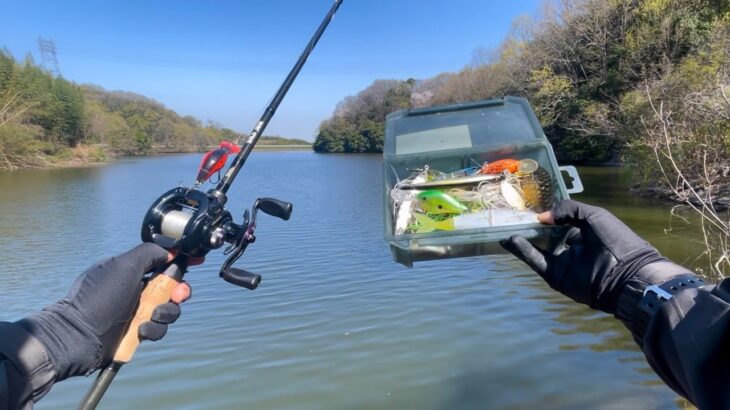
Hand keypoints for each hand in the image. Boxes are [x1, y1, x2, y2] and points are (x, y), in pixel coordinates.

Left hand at [18, 243, 200, 379]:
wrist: (80, 335)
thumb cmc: (99, 297)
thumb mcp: (123, 265)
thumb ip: (149, 252)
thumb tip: (168, 252)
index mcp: (132, 270)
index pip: (162, 261)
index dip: (181, 260)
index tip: (197, 261)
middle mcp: (137, 290)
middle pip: (172, 287)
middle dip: (179, 290)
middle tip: (178, 295)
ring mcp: (138, 311)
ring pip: (170, 309)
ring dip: (166, 312)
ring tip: (151, 316)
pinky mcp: (138, 332)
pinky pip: (159, 329)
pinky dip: (153, 329)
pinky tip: (140, 331)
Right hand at [500, 200, 668, 312]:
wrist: (626, 275)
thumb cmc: (614, 241)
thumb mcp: (593, 216)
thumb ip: (567, 209)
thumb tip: (543, 217)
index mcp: (584, 232)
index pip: (559, 222)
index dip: (546, 214)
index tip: (528, 206)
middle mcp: (571, 247)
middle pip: (545, 236)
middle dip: (529, 227)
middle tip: (510, 216)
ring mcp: (562, 263)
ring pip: (537, 249)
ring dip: (521, 239)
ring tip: (504, 227)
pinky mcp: (555, 277)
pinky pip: (537, 262)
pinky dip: (523, 252)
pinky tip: (511, 240)